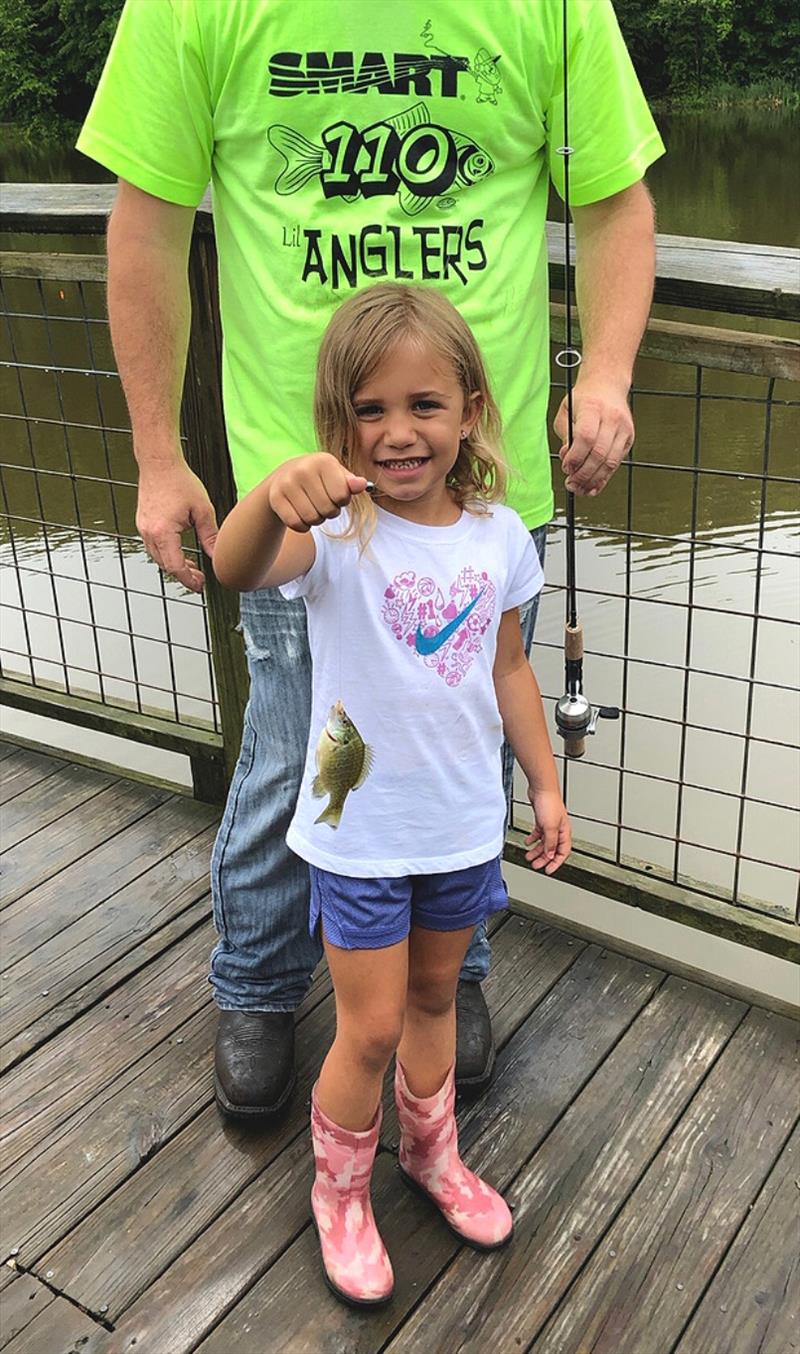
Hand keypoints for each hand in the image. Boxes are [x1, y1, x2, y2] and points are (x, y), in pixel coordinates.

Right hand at [136, 457, 217, 592]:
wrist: (159, 463)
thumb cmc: (180, 481)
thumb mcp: (202, 510)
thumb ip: (210, 535)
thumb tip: (217, 556)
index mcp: (163, 532)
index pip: (175, 566)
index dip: (188, 580)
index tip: (200, 586)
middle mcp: (149, 533)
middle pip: (165, 565)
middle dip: (183, 575)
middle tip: (200, 579)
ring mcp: (143, 528)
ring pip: (158, 557)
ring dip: (175, 564)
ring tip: (192, 567)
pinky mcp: (143, 523)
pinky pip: (154, 546)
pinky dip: (167, 553)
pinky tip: (180, 551)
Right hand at [267, 453, 366, 532]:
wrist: (285, 476)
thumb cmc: (320, 478)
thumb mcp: (337, 476)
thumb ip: (351, 483)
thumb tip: (362, 485)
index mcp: (324, 461)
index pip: (342, 496)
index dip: (342, 501)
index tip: (335, 494)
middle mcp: (303, 469)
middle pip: (328, 510)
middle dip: (330, 512)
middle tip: (323, 503)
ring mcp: (287, 483)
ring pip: (312, 518)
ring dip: (317, 520)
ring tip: (313, 508)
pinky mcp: (275, 497)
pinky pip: (296, 524)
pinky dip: (303, 526)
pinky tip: (301, 515)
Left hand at [524, 787, 571, 873]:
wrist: (541, 788)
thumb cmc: (549, 803)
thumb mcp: (549, 827)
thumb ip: (550, 842)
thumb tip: (550, 855)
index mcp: (564, 832)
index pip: (563, 852)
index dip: (556, 863)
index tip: (548, 870)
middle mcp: (558, 829)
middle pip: (552, 849)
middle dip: (544, 858)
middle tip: (536, 865)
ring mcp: (550, 825)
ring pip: (544, 842)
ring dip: (537, 850)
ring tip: (529, 856)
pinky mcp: (542, 820)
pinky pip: (538, 833)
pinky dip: (533, 839)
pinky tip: (527, 842)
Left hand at [553, 375, 633, 496]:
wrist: (607, 386)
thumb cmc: (583, 399)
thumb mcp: (566, 412)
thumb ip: (565, 436)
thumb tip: (568, 461)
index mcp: (593, 408)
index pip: (586, 437)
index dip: (575, 457)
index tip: (566, 467)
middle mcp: (612, 418)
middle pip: (599, 453)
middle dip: (583, 474)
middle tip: (571, 483)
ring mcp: (624, 428)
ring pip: (610, 462)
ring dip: (593, 480)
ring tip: (580, 489)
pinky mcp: (629, 438)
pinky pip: (617, 463)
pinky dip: (604, 478)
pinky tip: (593, 486)